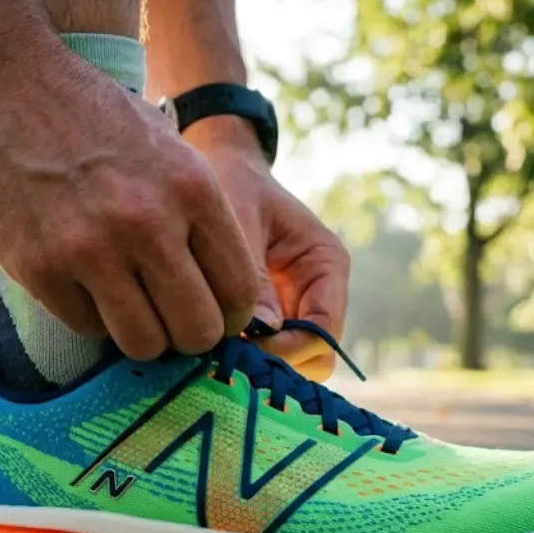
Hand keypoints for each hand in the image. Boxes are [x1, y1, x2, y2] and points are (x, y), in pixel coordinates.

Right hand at [0, 40, 259, 360]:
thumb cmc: (90, 114)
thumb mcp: (168, 148)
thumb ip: (198, 216)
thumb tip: (223, 293)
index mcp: (193, 189)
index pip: (240, 291)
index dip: (229, 314)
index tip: (210, 311)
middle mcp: (149, 223)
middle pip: (198, 330)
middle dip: (188, 335)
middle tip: (169, 319)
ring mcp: (92, 249)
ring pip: (144, 343)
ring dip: (140, 334)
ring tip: (125, 305)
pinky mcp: (40, 267)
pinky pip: (86, 328)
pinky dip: (88, 316)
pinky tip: (79, 283)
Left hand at [186, 117, 349, 380]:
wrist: (214, 167)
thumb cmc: (230, 184)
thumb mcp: (240, 220)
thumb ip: (254, 273)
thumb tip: (262, 331)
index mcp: (326, 264)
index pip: (324, 329)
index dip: (289, 348)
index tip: (242, 346)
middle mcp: (317, 294)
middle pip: (314, 358)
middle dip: (275, 363)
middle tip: (224, 357)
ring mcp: (293, 310)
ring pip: (290, 365)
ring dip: (257, 364)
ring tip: (213, 350)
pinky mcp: (265, 319)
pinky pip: (263, 354)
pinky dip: (240, 357)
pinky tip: (207, 343)